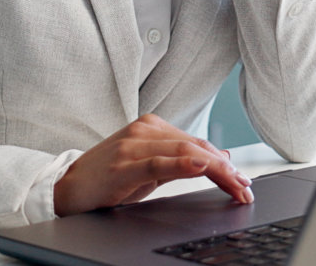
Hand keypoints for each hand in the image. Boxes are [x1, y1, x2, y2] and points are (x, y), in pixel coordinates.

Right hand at [54, 114, 253, 215]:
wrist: (69, 187)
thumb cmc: (109, 178)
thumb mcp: (149, 167)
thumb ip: (181, 161)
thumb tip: (219, 159)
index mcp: (152, 127)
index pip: (197, 143)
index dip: (224, 162)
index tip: (243, 181)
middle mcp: (144, 131)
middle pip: (196, 147)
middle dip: (226, 169)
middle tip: (245, 188)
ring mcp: (133, 146)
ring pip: (184, 152)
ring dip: (216, 169)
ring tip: (235, 184)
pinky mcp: (124, 165)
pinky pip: (159, 162)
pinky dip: (183, 164)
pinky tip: (201, 166)